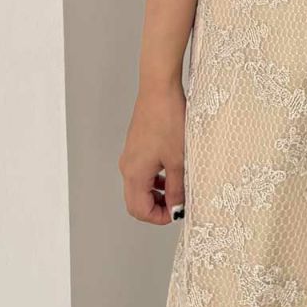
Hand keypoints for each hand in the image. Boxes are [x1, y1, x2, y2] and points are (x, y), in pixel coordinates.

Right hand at [118, 80, 186, 224]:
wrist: (159, 89)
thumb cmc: (169, 120)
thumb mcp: (179, 159)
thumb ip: (177, 188)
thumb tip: (177, 209)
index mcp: (135, 174)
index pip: (139, 210)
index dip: (158, 217)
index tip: (178, 212)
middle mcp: (127, 167)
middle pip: (136, 201)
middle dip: (157, 208)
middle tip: (178, 204)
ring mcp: (130, 156)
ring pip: (139, 187)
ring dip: (157, 193)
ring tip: (179, 188)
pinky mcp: (136, 146)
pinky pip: (142, 171)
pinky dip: (155, 179)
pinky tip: (172, 171)